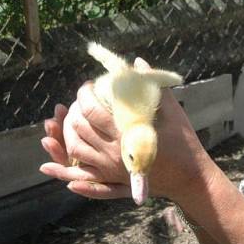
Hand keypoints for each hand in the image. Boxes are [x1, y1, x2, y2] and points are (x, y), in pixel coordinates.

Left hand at [39, 58, 212, 202]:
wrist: (189, 177)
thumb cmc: (183, 142)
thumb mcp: (172, 111)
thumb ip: (153, 86)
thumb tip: (137, 62)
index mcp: (126, 134)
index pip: (92, 112)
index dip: (84, 96)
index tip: (87, 87)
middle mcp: (114, 153)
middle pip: (79, 130)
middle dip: (73, 112)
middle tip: (78, 100)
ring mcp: (111, 169)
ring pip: (76, 151)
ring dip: (66, 134)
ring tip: (70, 119)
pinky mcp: (113, 180)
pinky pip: (83, 174)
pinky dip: (66, 169)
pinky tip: (54, 161)